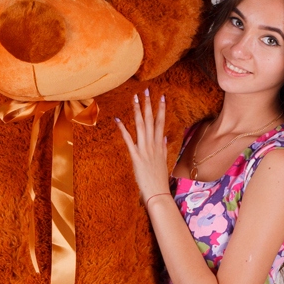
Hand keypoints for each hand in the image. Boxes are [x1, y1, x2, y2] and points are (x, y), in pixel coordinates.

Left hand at [115, 91, 171, 206]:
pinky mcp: (136, 158)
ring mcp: (145, 150)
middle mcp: (153, 145)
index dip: (161, 109)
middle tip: (146, 90)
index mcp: (160, 145)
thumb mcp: (164, 161)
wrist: (158, 193)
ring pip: (141, 126)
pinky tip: (118, 120)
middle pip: (151, 120)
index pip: (161, 123)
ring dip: (138, 111)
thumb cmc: (159, 179)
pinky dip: (123, 130)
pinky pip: (128, 141)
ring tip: (135, 97)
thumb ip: (164, 148)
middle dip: (148, 104)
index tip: (162, 96)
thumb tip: (165, 137)